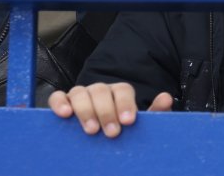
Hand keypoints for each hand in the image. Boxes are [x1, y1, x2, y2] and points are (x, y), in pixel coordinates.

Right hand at [48, 83, 173, 137]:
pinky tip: (65, 115)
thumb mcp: (138, 123)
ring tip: (91, 130)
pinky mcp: (63, 103)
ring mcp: (80, 95)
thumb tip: (166, 97)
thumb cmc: (120, 127)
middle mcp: (99, 91)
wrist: (101, 134)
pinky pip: (57, 97)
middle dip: (106, 111)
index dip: (125, 104)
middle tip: (111, 132)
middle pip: (101, 90)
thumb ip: (154, 112)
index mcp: (119, 93)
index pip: (123, 90)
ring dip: (85, 110)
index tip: (128, 121)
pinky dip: (60, 103)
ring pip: (80, 92)